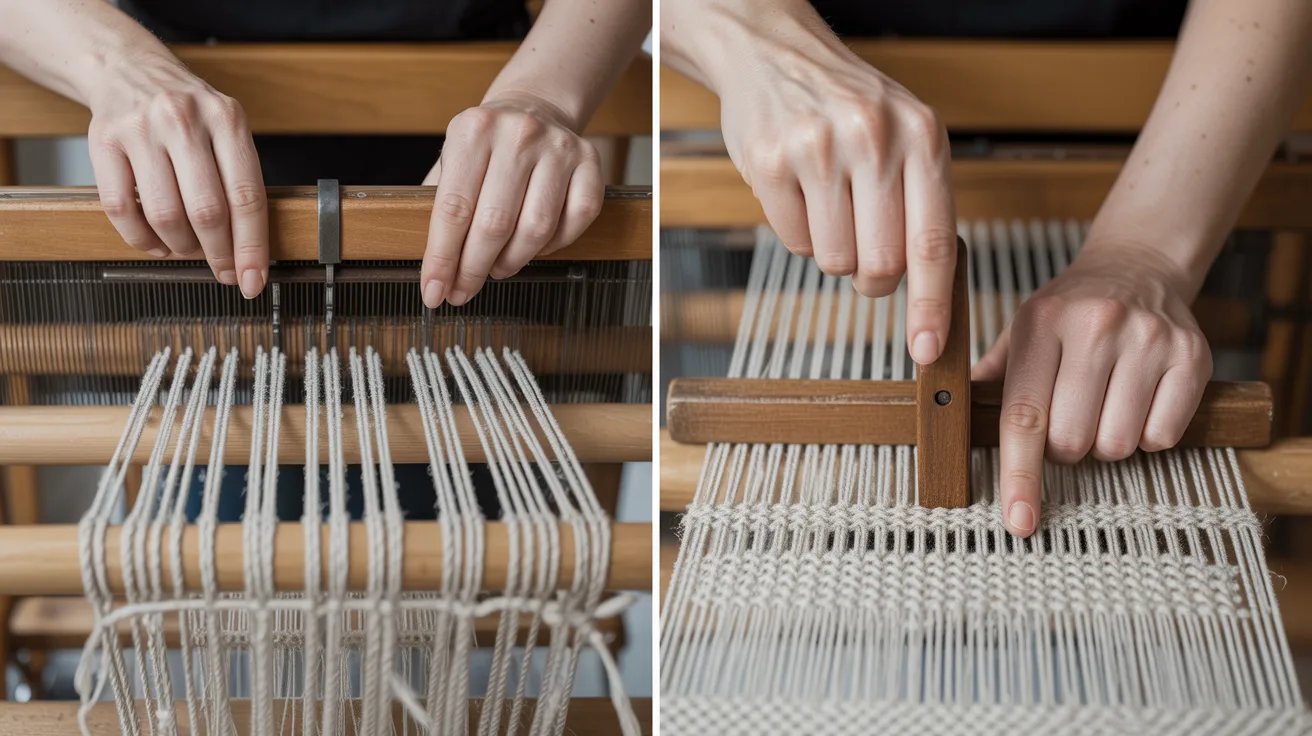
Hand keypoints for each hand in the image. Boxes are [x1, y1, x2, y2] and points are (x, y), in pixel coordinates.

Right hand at [87, 52, 267, 296]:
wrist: (129, 69)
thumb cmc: (189, 111)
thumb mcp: (227, 128)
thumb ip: (240, 179)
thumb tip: (250, 250)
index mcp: (227, 119)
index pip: (247, 197)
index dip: (252, 247)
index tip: (253, 280)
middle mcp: (184, 120)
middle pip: (207, 211)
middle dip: (218, 253)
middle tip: (223, 270)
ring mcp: (141, 130)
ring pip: (164, 215)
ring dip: (180, 247)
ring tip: (188, 249)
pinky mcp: (103, 141)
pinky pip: (120, 208)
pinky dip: (140, 238)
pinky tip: (155, 242)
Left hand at [421, 93, 603, 307]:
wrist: (533, 108)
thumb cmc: (486, 148)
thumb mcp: (451, 160)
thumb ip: (438, 208)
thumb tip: (435, 271)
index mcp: (473, 130)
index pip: (453, 208)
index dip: (443, 258)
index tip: (435, 291)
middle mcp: (518, 134)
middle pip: (494, 223)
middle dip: (474, 269)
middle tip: (463, 291)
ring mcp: (559, 147)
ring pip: (537, 228)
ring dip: (513, 261)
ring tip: (497, 267)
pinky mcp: (590, 162)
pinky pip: (575, 220)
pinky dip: (553, 245)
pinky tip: (535, 246)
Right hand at [706, 7, 956, 363]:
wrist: (774, 50)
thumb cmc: (846, 101)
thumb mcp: (905, 133)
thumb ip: (921, 201)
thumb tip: (927, 288)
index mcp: (922, 135)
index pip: (933, 242)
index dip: (931, 304)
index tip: (928, 347)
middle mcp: (874, 138)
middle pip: (881, 264)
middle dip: (872, 276)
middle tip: (865, 249)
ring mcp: (819, 149)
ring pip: (834, 260)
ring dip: (832, 249)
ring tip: (828, 201)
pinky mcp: (771, 162)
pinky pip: (792, 241)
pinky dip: (797, 231)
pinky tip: (799, 190)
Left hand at [972, 241, 1212, 536]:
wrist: (1139, 265)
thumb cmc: (1069, 311)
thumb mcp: (1021, 329)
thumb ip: (990, 377)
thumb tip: (948, 418)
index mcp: (1041, 322)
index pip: (1023, 415)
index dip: (1020, 475)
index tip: (1019, 521)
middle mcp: (1095, 326)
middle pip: (1071, 440)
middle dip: (1065, 446)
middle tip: (1070, 414)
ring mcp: (1147, 339)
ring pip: (1117, 445)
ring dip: (1105, 442)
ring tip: (1104, 402)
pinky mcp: (1191, 356)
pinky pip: (1162, 436)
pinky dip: (1147, 434)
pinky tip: (1139, 399)